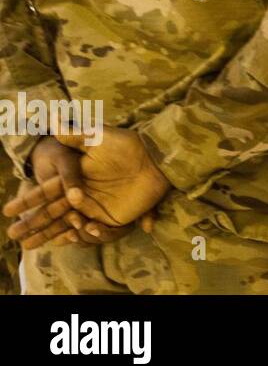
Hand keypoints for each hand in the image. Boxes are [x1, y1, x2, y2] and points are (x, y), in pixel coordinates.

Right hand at [3, 129, 168, 249]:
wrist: (156, 158)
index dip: (28, 201)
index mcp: (75, 178)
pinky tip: (77, 236)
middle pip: (52, 213)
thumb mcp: (99, 137)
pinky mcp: (113, 217)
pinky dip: (86, 235)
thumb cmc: (126, 145)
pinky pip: (95, 231)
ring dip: (51, 235)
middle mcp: (82, 195)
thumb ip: (75, 134)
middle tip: (12, 235)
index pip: (46, 192)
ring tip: (30, 245)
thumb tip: (53, 119)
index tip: (8, 210)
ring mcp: (97, 207)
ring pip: (69, 226)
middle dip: (32, 224)